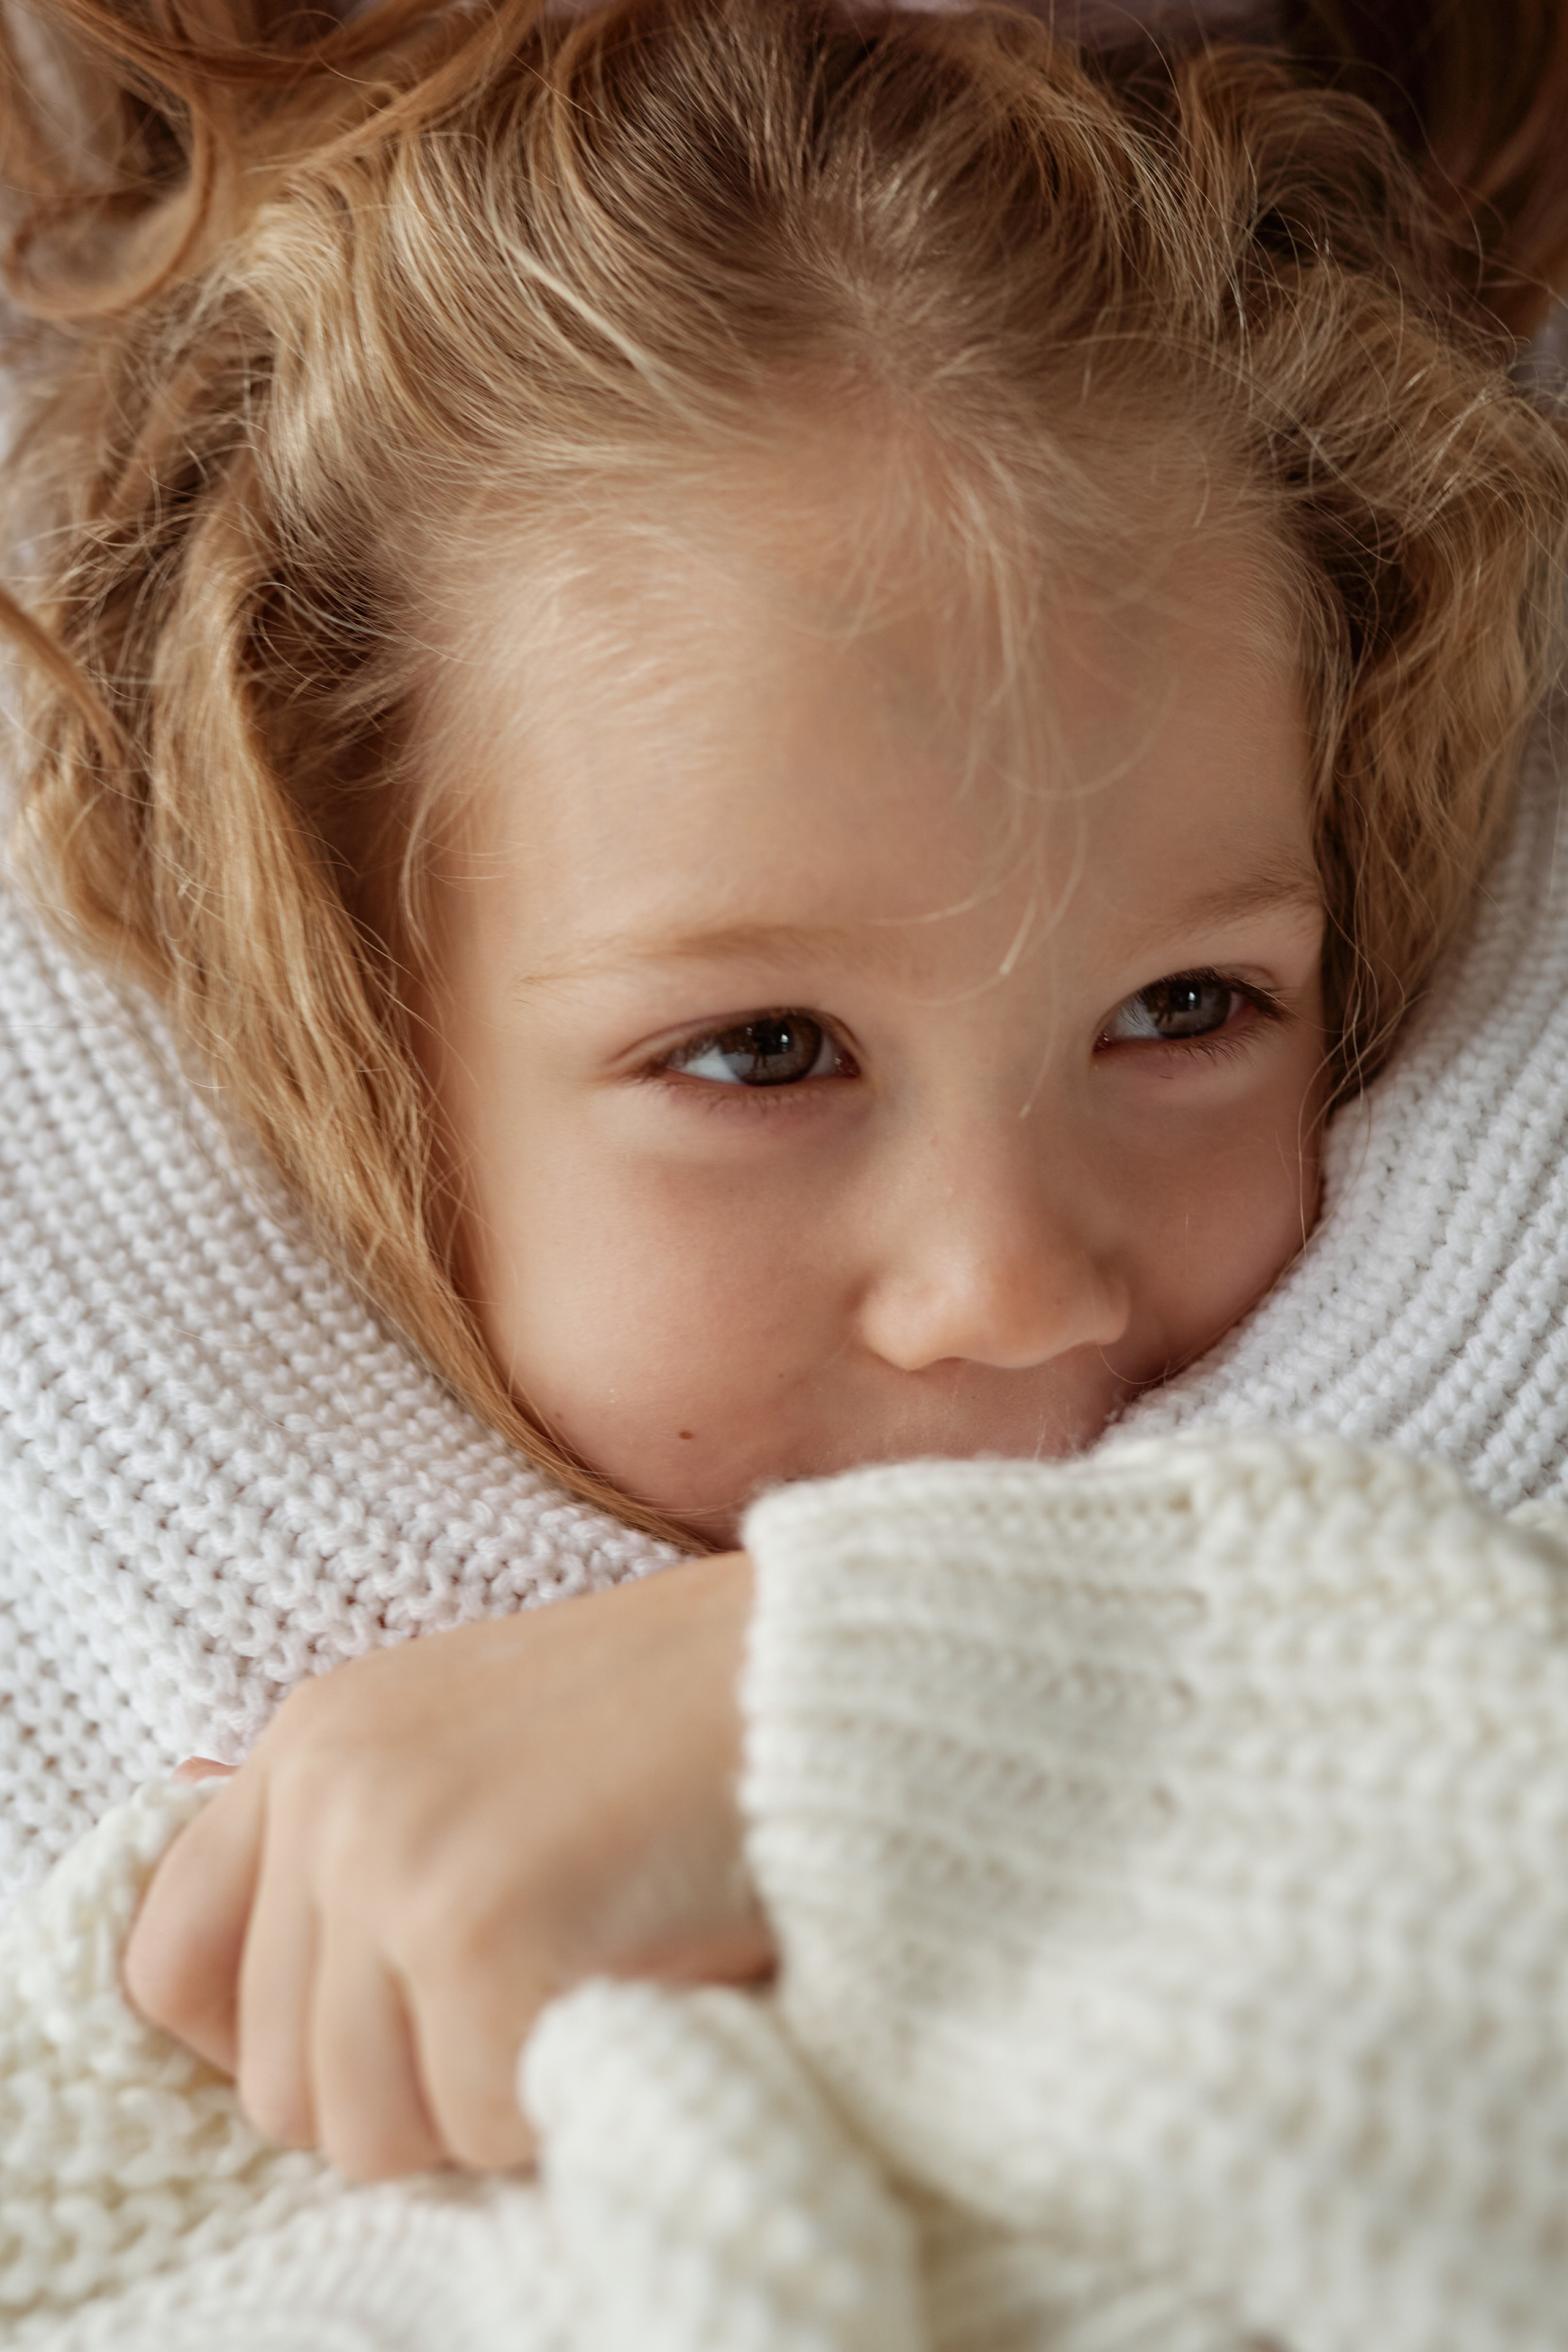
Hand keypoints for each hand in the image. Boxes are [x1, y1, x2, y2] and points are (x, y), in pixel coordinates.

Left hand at [122, 1551, 768, 2180]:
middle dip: (412, 2090)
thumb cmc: (680, 1732)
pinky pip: (485, 2127)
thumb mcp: (481, 1754)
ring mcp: (393, 1853)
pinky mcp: (479, 1928)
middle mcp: (328, 1787)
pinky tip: (637, 1995)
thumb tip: (260, 2018)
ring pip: (367, 2132)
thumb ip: (364, 1851)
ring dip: (488, 2105)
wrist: (832, 1674)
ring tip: (587, 1990)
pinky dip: (568, 2102)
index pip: (167, 1965)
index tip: (386, 2040)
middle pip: (278, 2086)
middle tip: (540, 2005)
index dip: (263, 2040)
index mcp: (315, 1739)